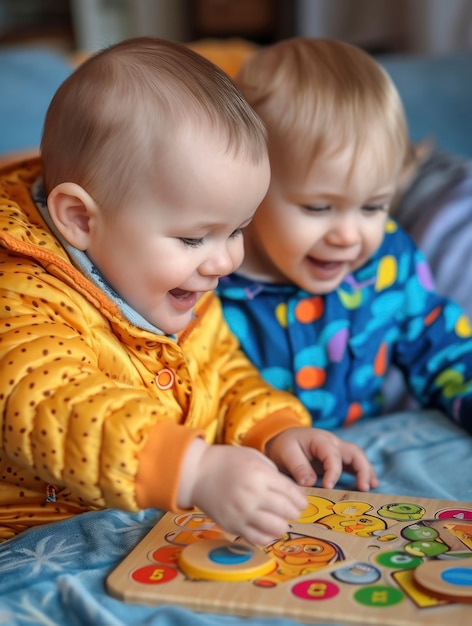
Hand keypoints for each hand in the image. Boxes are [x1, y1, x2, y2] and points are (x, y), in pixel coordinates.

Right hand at [178, 439, 306, 545]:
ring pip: (275, 529)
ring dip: (283, 526)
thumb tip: (290, 492)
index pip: (291, 492)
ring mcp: (242, 513)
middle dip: (294, 512)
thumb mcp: (254, 457)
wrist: (198, 473)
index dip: (300, 500)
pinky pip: (258, 539)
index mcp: (260, 475)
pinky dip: (267, 537)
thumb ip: (273, 473)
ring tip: (280, 521)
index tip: (302, 502)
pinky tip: (266, 530)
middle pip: (286, 511)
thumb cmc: (227, 461)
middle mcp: (253, 495)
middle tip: (293, 511)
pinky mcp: (233, 526)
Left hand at [265, 427, 377, 491]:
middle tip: (364, 488)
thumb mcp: (286, 453)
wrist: (283, 438)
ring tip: (372, 487)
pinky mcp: (338, 459)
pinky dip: (362, 473)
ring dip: (366, 471)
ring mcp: (337, 450)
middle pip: (354, 452)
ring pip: (358, 458)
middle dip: (362, 469)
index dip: (333, 472)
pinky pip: (354, 464)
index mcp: (320, 440)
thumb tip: (311, 482)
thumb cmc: (285, 444)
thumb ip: (298, 467)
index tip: (328, 487)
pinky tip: (368, 486)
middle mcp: (333, 443)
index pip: (332, 456)